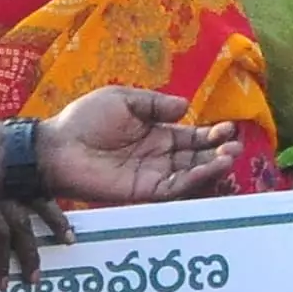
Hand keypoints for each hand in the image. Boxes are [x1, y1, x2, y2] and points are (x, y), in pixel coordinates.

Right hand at [0, 198, 66, 286]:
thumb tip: (16, 222)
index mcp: (4, 173)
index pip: (40, 194)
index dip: (55, 218)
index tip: (69, 240)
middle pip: (22, 222)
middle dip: (30, 252)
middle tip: (35, 278)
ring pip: (2, 233)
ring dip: (4, 263)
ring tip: (4, 285)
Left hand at [36, 89, 241, 205]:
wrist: (57, 147)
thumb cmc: (84, 119)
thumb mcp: (122, 99)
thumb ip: (154, 104)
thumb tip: (185, 107)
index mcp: (155, 133)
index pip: (192, 137)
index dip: (212, 134)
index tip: (229, 128)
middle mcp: (158, 156)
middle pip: (197, 157)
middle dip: (219, 152)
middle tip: (235, 146)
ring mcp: (152, 175)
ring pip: (191, 174)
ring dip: (212, 167)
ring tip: (230, 157)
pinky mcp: (143, 192)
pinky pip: (175, 188)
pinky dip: (194, 180)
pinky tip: (208, 169)